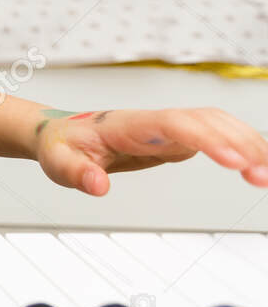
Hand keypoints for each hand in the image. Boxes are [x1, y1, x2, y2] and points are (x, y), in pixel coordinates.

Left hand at [32, 105, 267, 195]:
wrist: (61, 133)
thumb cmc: (63, 146)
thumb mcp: (58, 163)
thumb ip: (76, 174)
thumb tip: (97, 186)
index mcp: (130, 125)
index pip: (176, 125)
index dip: (208, 139)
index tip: (234, 160)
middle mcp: (156, 120)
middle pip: (207, 121)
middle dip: (240, 144)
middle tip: (262, 177)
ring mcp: (170, 126)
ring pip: (219, 124)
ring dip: (248, 144)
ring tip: (266, 177)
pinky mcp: (179, 137)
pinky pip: (219, 134)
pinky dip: (243, 146)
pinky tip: (260, 165)